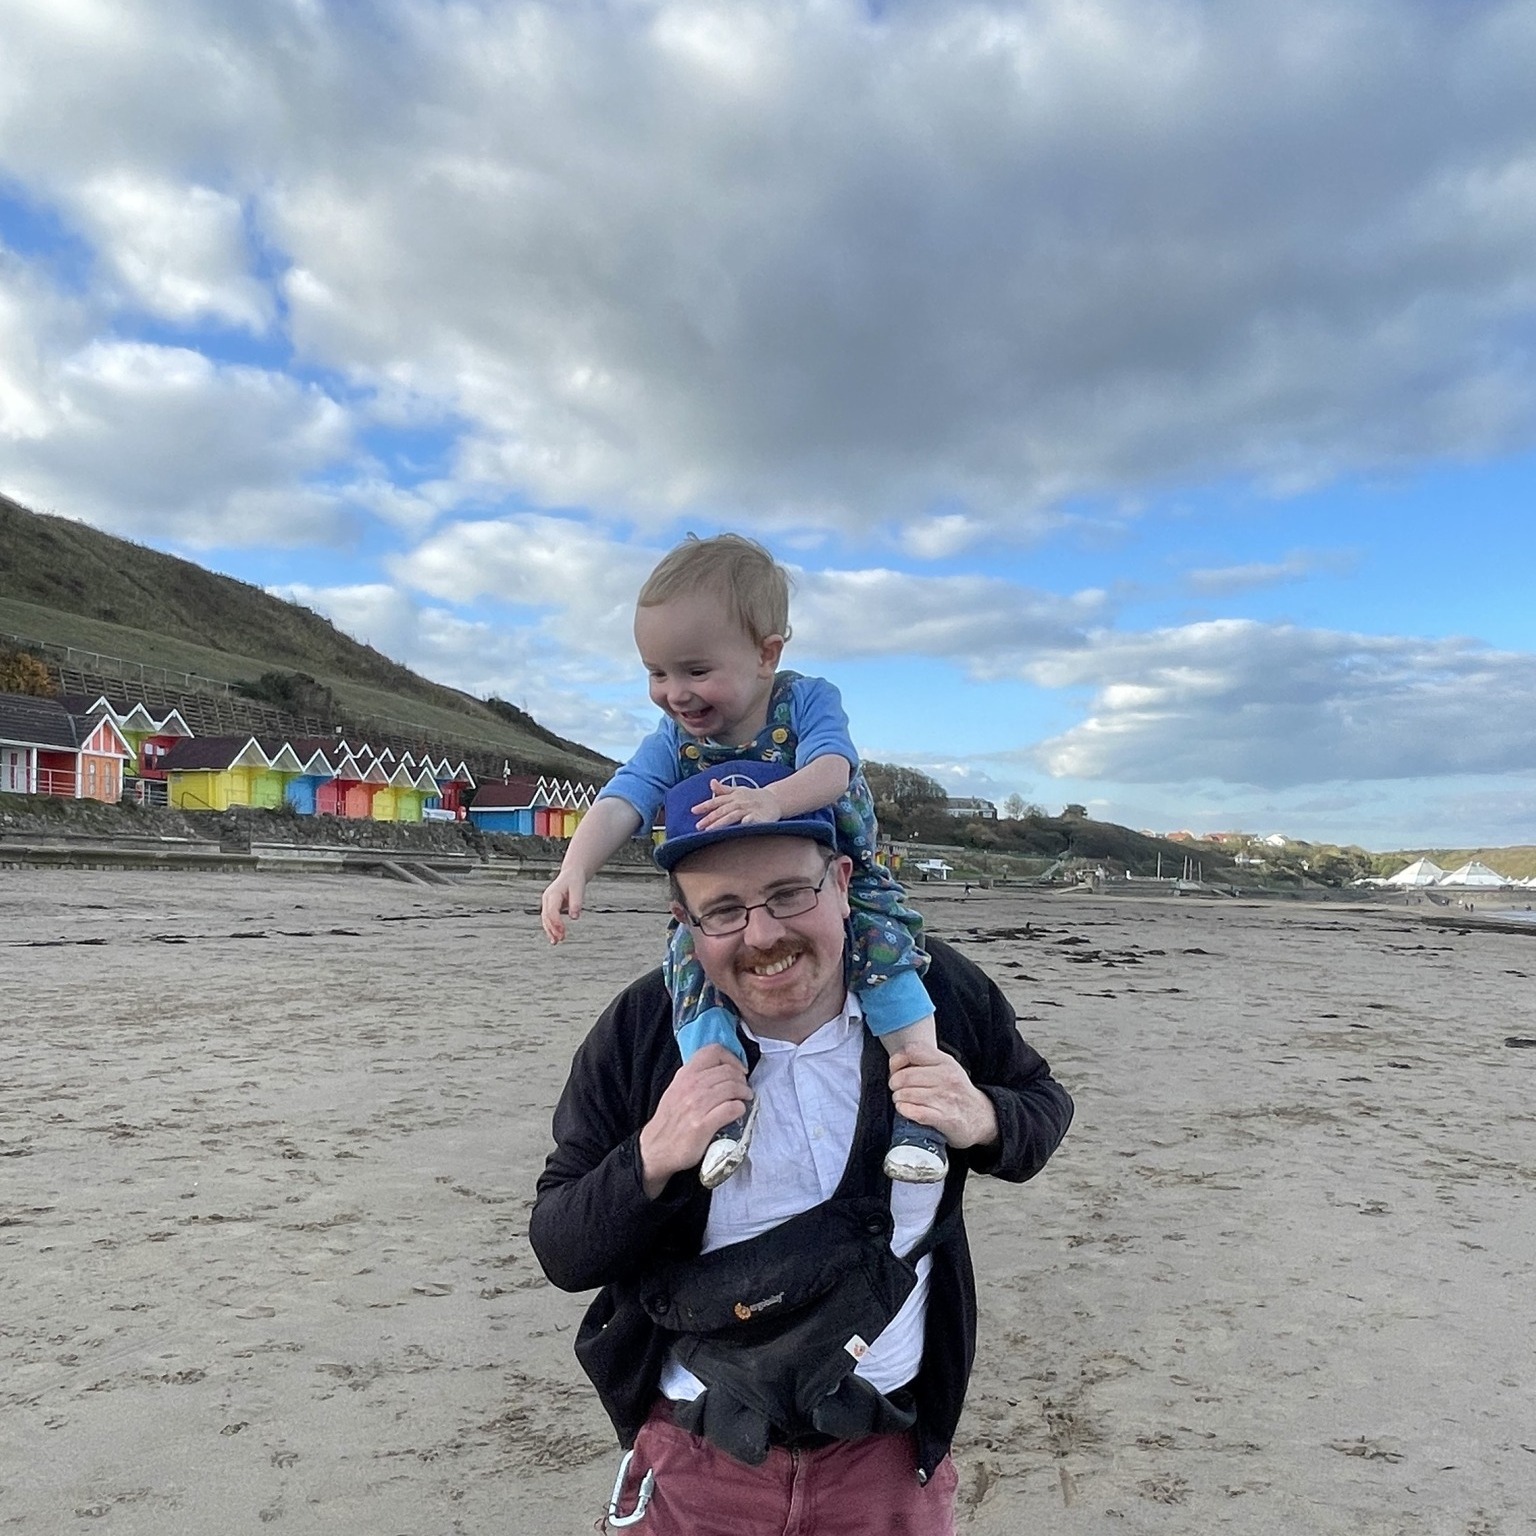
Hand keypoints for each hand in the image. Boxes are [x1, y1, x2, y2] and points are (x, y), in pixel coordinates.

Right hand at [540, 869, 584, 943]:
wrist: (572, 873)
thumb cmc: (575, 881)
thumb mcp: (578, 889)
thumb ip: (576, 903)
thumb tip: (575, 917)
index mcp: (553, 894)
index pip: (551, 911)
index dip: (556, 922)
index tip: (562, 932)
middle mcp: (547, 899)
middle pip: (547, 917)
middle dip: (553, 929)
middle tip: (561, 939)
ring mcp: (547, 903)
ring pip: (545, 920)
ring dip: (550, 931)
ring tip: (556, 942)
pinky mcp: (550, 907)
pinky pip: (548, 919)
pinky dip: (551, 928)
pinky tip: (555, 938)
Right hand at [638, 1045, 752, 1197]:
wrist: (655, 1149)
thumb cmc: (670, 1121)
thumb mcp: (677, 1090)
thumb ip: (696, 1078)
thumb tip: (722, 1072)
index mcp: (684, 1075)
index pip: (713, 1051)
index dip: (732, 1058)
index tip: (739, 1070)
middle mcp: (690, 1086)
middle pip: (728, 1071)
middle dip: (741, 1079)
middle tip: (744, 1089)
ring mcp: (696, 1105)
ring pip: (732, 1087)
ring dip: (744, 1093)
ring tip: (745, 1099)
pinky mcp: (703, 1125)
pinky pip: (731, 1108)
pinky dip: (740, 1108)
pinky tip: (738, 1112)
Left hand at [693, 779, 781, 830]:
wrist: (774, 800)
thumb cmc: (753, 797)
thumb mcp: (738, 791)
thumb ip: (723, 790)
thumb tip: (712, 782)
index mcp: (733, 797)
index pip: (716, 801)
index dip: (704, 806)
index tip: (693, 811)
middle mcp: (739, 803)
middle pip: (722, 810)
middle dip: (710, 818)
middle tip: (699, 826)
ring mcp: (749, 809)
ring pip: (733, 816)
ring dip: (721, 823)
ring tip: (710, 831)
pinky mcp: (759, 816)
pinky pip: (752, 820)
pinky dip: (746, 822)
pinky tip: (740, 826)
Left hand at [888, 1047, 998, 1151]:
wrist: (981, 1118)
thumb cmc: (957, 1092)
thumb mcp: (947, 1069)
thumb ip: (925, 1061)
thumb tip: (895, 1063)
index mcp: (945, 1062)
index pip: (912, 1050)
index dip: (897, 1060)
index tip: (895, 1069)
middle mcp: (946, 1077)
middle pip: (904, 1075)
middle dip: (894, 1084)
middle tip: (897, 1088)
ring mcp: (945, 1098)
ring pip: (906, 1094)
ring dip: (898, 1098)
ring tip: (902, 1100)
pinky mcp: (944, 1118)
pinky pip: (913, 1112)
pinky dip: (904, 1110)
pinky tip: (906, 1110)